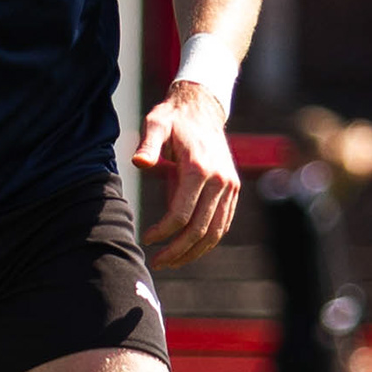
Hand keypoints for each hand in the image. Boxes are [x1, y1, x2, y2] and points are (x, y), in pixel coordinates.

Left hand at [133, 80, 238, 266]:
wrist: (203, 108)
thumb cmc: (173, 119)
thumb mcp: (156, 124)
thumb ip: (147, 144)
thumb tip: (138, 162)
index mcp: (199, 169)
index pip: (181, 215)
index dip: (163, 232)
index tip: (146, 239)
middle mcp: (219, 181)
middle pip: (199, 229)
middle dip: (177, 250)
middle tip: (157, 262)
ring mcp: (230, 187)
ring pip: (215, 232)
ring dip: (193, 252)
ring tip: (172, 262)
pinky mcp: (233, 190)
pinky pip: (223, 224)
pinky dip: (207, 241)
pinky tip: (189, 249)